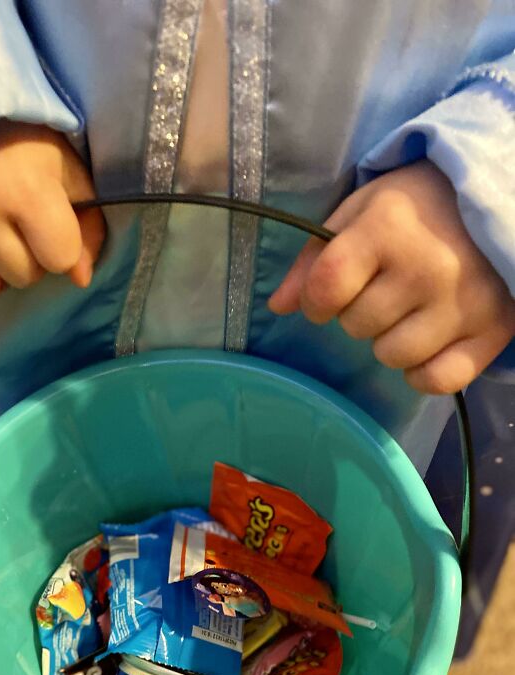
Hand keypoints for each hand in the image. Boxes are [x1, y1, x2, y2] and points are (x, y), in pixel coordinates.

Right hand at [0, 119, 104, 300]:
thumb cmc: (16, 135)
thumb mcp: (64, 164)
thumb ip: (85, 220)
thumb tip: (81, 278)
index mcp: (24, 188)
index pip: (60, 258)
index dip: (64, 246)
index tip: (53, 223)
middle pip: (24, 276)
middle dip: (31, 258)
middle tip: (20, 225)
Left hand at [268, 161, 514, 393]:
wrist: (497, 199)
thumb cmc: (416, 209)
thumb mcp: (359, 213)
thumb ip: (315, 258)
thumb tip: (278, 307)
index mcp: (388, 228)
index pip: (326, 288)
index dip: (316, 301)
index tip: (327, 297)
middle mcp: (428, 267)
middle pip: (356, 326)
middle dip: (359, 312)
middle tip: (386, 287)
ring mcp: (465, 302)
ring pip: (393, 357)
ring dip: (390, 341)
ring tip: (410, 310)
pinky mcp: (494, 330)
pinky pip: (437, 379)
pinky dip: (425, 371)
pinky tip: (430, 343)